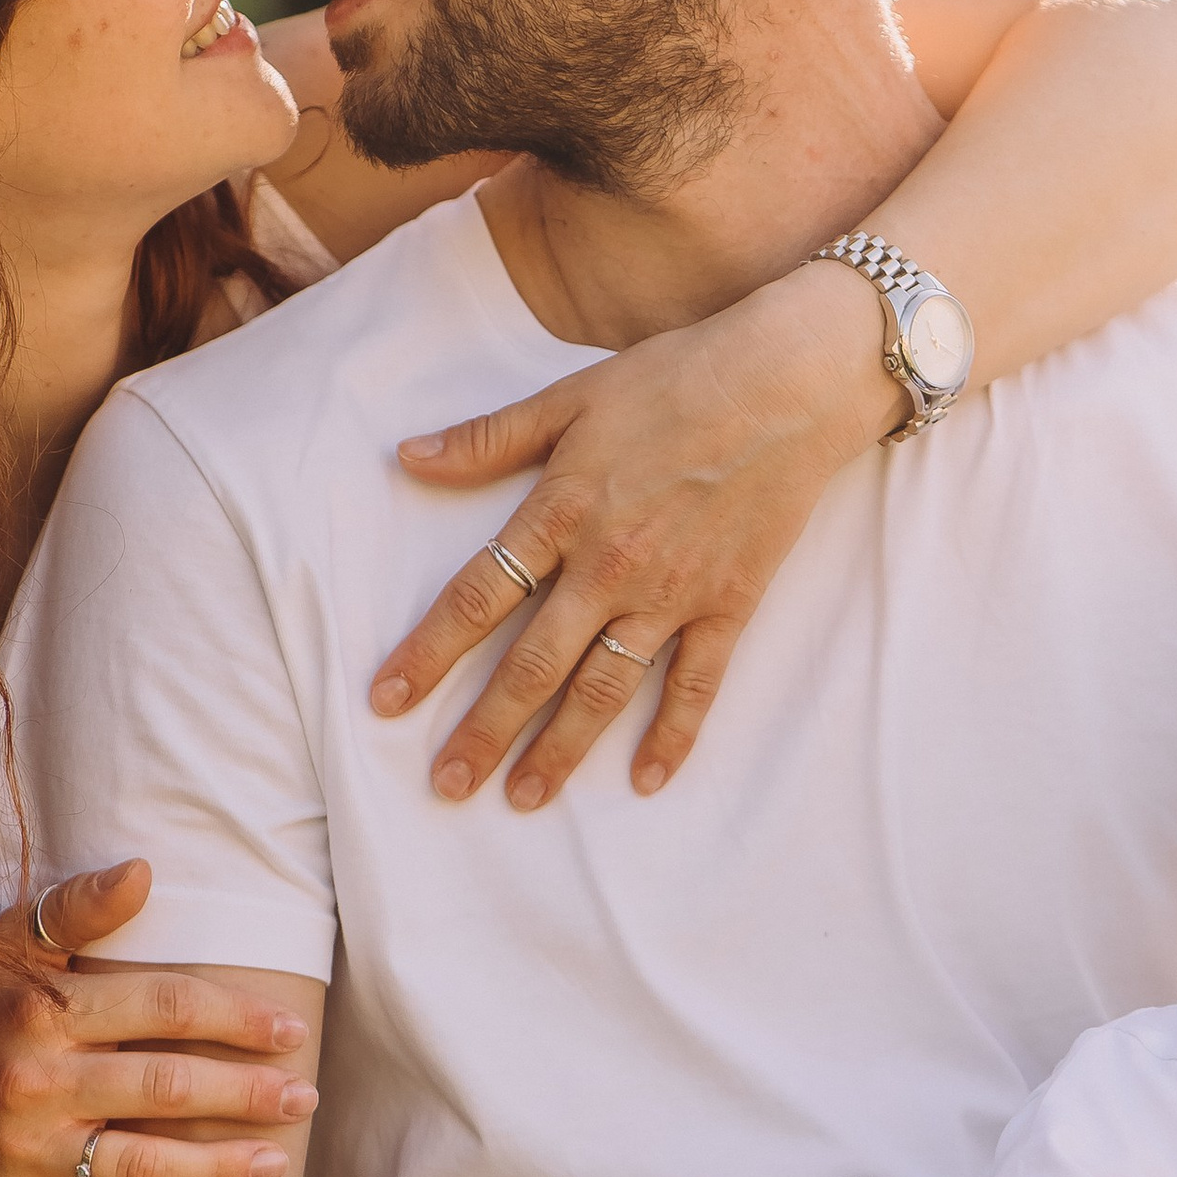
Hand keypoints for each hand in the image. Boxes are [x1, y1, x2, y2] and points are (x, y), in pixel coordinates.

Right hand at [0, 862, 318, 1176]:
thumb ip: (74, 912)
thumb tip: (146, 871)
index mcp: (39, 1009)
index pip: (161, 1005)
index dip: (233, 1016)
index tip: (289, 1028)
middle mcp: (31, 1081)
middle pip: (165, 1086)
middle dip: (247, 1094)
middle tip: (306, 1098)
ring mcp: (21, 1152)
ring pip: (141, 1165)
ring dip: (219, 1167)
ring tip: (276, 1163)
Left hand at [368, 262, 896, 806]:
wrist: (790, 381)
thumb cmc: (677, 377)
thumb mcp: (570, 395)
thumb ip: (489, 438)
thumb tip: (409, 458)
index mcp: (562, 511)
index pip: (476, 598)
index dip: (427, 653)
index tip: (386, 702)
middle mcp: (609, 566)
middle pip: (532, 665)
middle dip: (485, 731)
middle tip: (447, 786)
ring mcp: (672, 592)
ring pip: (604, 689)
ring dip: (561, 750)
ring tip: (523, 799)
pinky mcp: (729, 604)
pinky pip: (697, 684)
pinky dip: (674, 735)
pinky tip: (647, 781)